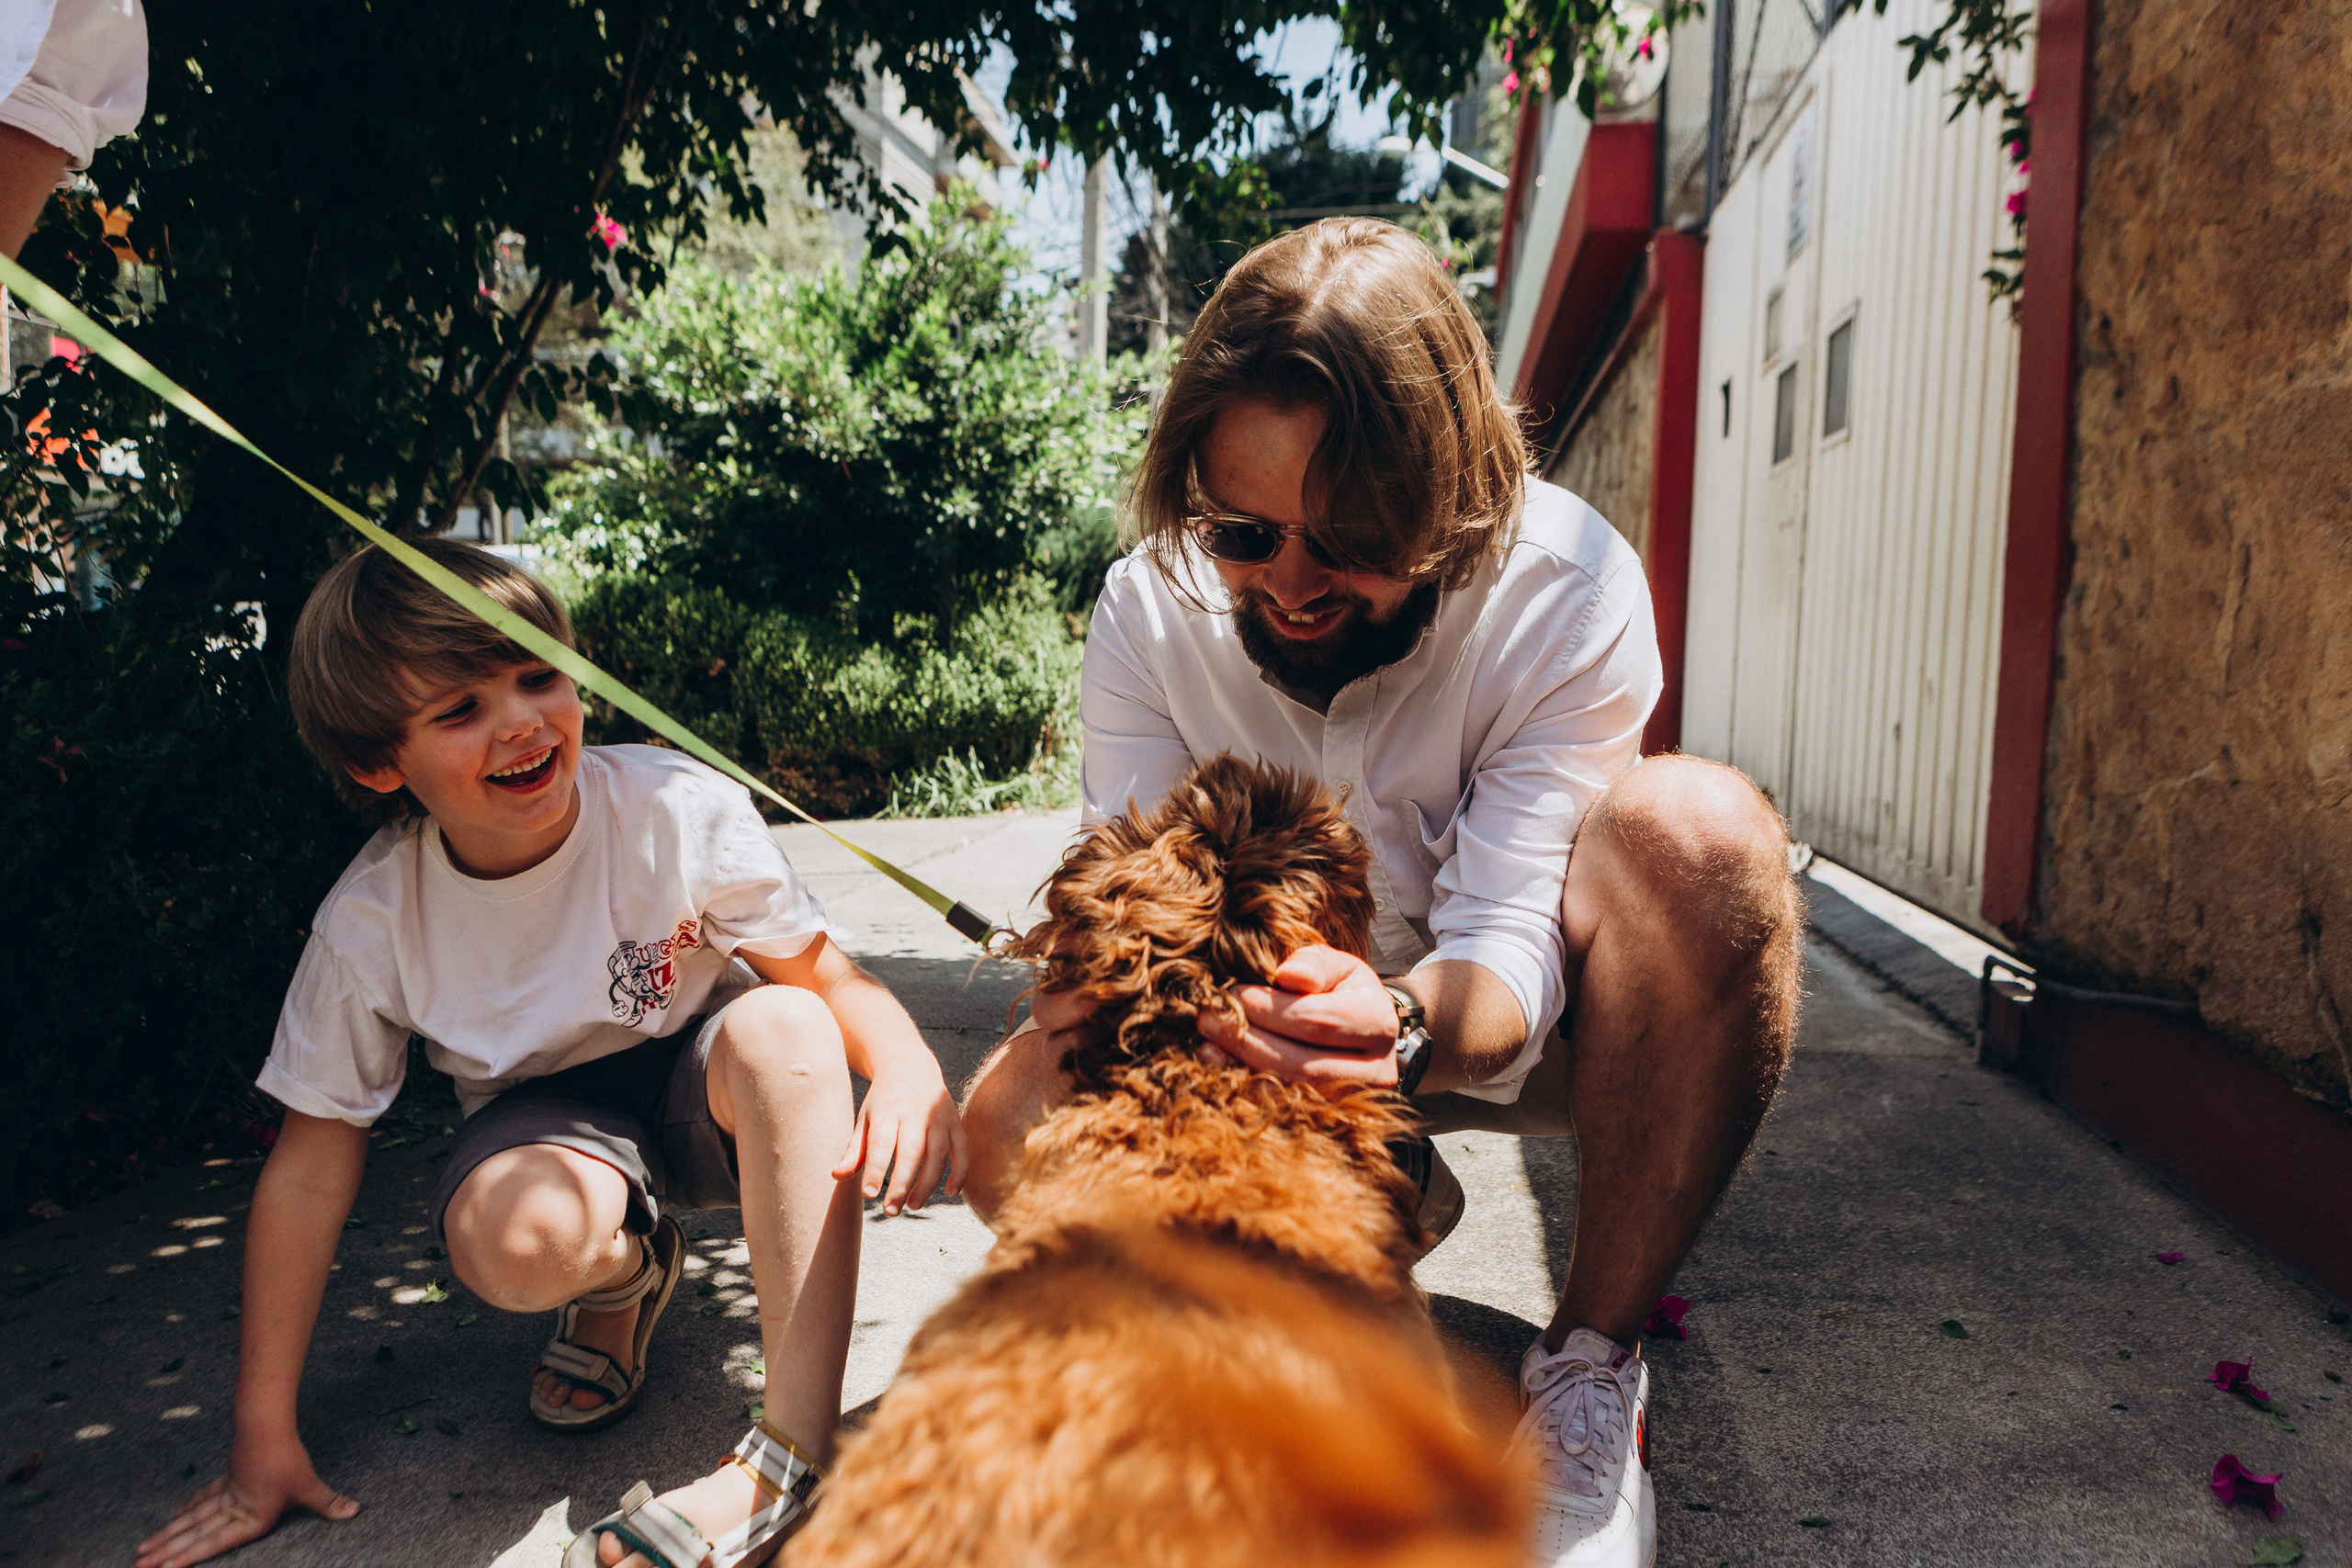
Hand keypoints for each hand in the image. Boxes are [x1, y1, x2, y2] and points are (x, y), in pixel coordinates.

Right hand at [133, 1435, 356, 1567]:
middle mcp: (232, 1509)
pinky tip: (175, 1518)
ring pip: (190, 1519)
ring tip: (142, 1551)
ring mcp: (226, 1493)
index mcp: (250, 1518)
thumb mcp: (309, 1486)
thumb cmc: (288, 1459)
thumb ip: (328, 1503)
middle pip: (193, 1534)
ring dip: (166, 1535)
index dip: (189, 1558)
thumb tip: (354, 1512)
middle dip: (165, 1554)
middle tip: (136, 1567)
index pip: (215, 1544)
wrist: (266, 1426)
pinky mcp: (228, 1478)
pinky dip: (188, 1510)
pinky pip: (203, 1499)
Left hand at [833, 1064, 965, 1215]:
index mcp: (887, 1110)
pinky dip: (961, 1172)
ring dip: (927, 1183)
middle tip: (890, 1211)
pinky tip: (951, 1192)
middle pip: (912, 1152)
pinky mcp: (956, 1123)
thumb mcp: (865, 1119)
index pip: (882, 1143)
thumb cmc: (882, 1102)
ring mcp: (939, 1117)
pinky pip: (963, 1150)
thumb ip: (854, 1150)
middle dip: (902, 1184)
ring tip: (912, 1206)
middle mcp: (915, 1112)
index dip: (876, 1170)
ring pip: (938, 1154)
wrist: (911, 1067)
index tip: (869, 1194)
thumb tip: (837, 1176)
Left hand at [1195, 945, 1402, 1093]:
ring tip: (1208, 1041)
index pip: (1316, 1020)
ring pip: (1291, 1093)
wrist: (1365, 1036)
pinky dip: (1246, 1089)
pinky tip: (1220, 1066)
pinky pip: (1283, 1111)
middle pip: (1301, 1063)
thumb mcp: (1337, 967)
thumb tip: (1288, 975)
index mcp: (1378, 1023)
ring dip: (1242, 1067)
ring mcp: (1356, 1105)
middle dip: (1247, 1040)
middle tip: (1208, 1018)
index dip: (1269, 1009)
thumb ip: (1314, 964)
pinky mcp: (1331, 1122)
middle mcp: (1375, 1071)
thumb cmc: (1345, 994)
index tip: (1232, 993)